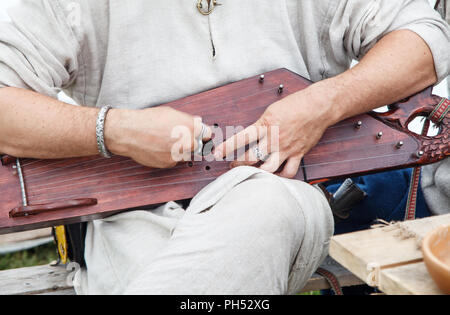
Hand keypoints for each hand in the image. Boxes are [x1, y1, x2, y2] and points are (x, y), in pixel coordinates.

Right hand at [105, 106, 210, 167]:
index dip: (204, 134)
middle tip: (178, 137)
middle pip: (197, 145)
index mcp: (190, 127)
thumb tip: (197, 123)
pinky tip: (159, 147)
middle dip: (191, 142)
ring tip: (165, 141)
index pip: (208, 133)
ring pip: (186, 154)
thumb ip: (187, 120)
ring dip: (180, 150)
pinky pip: (174, 161)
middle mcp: (187, 142)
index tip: (203, 135)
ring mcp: (179, 154)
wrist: (129, 133)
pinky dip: (169, 156)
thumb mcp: (170, 113)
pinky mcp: (169, 163)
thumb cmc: (147, 120)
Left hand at [214, 87, 336, 177]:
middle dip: (238, 164)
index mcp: (265, 125)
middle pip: (251, 158)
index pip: (241, 138)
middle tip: (232, 166)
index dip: (227, 147)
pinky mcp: (298, 154)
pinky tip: (275, 177)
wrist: (318, 106)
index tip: (217, 154)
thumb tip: (249, 137)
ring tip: (251, 174)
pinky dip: (281, 177)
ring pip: (268, 169)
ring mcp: (286, 148)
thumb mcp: (271, 111)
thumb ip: (260, 126)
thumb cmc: (295, 105)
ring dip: (257, 173)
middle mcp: (274, 139)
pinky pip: (288, 172)